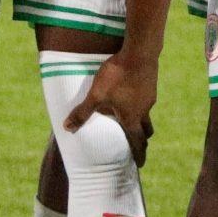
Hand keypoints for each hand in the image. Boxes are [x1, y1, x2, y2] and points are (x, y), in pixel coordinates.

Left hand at [65, 49, 157, 163]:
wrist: (140, 52)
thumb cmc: (117, 76)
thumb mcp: (96, 95)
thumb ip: (83, 112)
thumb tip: (67, 128)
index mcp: (132, 118)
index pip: (137, 142)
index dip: (138, 154)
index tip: (140, 164)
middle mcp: (144, 110)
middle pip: (146, 130)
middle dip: (142, 140)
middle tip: (139, 146)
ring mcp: (150, 96)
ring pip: (146, 114)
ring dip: (142, 121)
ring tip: (133, 121)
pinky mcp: (151, 84)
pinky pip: (146, 99)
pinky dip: (140, 104)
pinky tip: (131, 94)